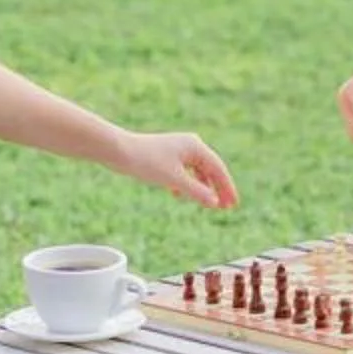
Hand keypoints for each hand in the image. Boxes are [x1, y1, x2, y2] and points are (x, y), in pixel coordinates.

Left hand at [116, 130, 238, 208]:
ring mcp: (177, 150)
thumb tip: (214, 202)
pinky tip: (179, 196)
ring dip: (202, 188)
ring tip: (207, 204)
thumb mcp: (174, 180)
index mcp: (195, 147)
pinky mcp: (166, 156)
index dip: (227, 188)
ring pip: (197, 171)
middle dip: (217, 189)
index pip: (218, 169)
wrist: (119, 151)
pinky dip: (186, 184)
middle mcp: (189, 145)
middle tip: (226, 208)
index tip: (233, 205)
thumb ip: (196, 192)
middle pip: (210, 170)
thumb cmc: (146, 161)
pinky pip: (183, 171)